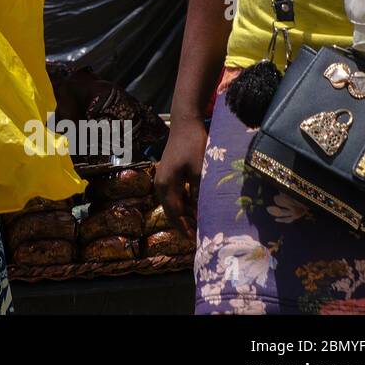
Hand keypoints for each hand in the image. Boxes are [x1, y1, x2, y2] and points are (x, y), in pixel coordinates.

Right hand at [154, 116, 206, 235]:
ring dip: (185, 214)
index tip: (194, 240)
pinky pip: (176, 194)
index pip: (175, 213)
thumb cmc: (193, 146)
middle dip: (183, 224)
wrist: (185, 124)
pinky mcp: (170, 173)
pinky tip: (197, 207)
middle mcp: (161, 184)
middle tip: (197, 237)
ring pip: (174, 203)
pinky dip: (185, 203)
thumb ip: (200, 192)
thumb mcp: (200, 170)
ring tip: (199, 225)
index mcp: (166, 185)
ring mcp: (164, 178)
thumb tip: (203, 212)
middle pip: (171, 210)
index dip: (184, 228)